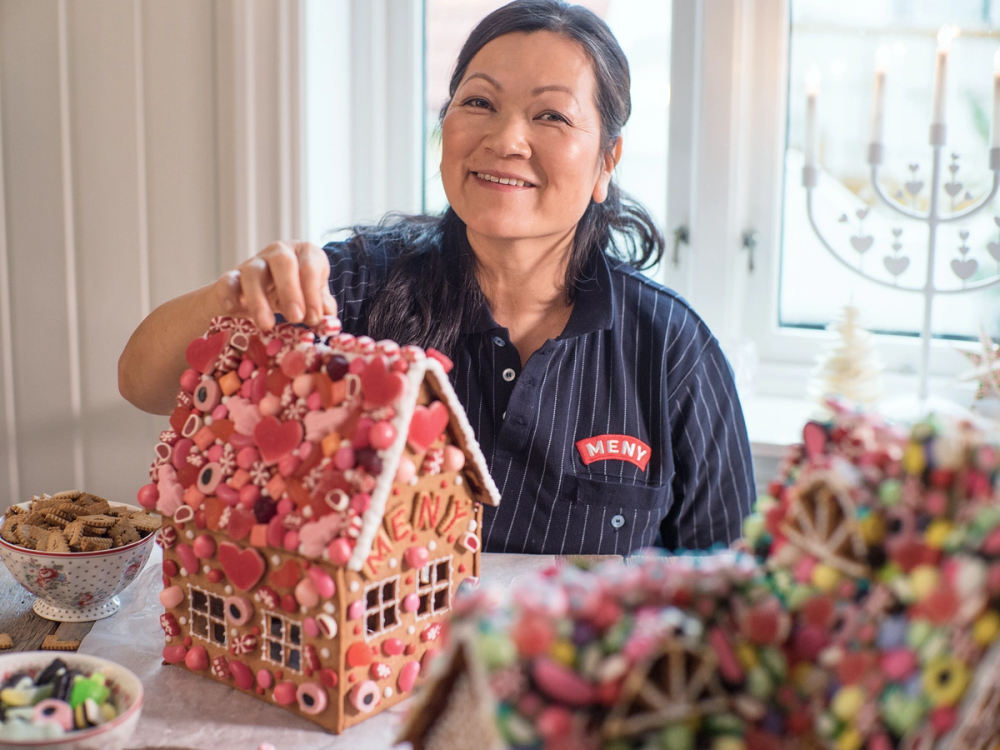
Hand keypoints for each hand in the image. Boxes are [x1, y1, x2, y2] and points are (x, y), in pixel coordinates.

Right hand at [213, 241, 336, 329]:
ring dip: (260, 299)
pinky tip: (235, 310)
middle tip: (295, 317)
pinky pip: (227, 281)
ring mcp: (252, 263)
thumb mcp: (310, 298)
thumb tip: (328, 318)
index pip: (310, 267)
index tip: (315, 318)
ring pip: (253, 273)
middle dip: (290, 290)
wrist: (257, 295)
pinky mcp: (230, 277)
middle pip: (282, 261)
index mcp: (303, 254)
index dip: (313, 293)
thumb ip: (320, 305)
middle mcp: (278, 253)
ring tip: (266, 324)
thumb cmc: (291, 295)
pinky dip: (229, 294)